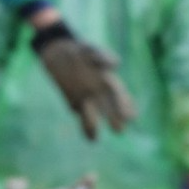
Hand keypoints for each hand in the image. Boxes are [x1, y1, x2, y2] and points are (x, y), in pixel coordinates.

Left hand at [31, 20, 134, 140]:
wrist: (58, 53)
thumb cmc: (77, 50)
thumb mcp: (89, 49)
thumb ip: (102, 56)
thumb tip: (116, 65)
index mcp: (107, 78)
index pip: (119, 93)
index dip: (125, 104)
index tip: (131, 116)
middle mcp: (101, 91)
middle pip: (111, 106)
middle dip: (117, 117)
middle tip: (121, 130)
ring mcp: (89, 98)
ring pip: (100, 112)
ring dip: (105, 123)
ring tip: (112, 134)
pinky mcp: (76, 103)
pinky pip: (84, 116)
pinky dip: (88, 127)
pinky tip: (92, 138)